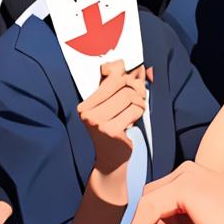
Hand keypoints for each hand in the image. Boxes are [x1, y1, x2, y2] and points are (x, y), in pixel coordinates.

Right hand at [78, 61, 147, 176]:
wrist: (109, 161)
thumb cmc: (111, 130)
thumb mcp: (109, 107)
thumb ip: (114, 86)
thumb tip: (123, 62)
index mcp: (85, 105)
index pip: (111, 77)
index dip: (126, 75)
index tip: (131, 79)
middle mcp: (87, 112)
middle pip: (122, 85)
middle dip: (135, 90)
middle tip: (138, 99)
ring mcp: (98, 122)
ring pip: (130, 97)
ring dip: (139, 103)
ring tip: (134, 111)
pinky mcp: (111, 130)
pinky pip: (134, 110)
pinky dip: (138, 112)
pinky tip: (133, 120)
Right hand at [119, 161, 223, 223]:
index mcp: (188, 188)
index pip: (146, 209)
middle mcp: (189, 171)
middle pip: (148, 197)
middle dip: (141, 223)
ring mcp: (196, 170)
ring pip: (158, 193)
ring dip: (155, 216)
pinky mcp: (202, 175)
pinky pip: (172, 190)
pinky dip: (168, 209)